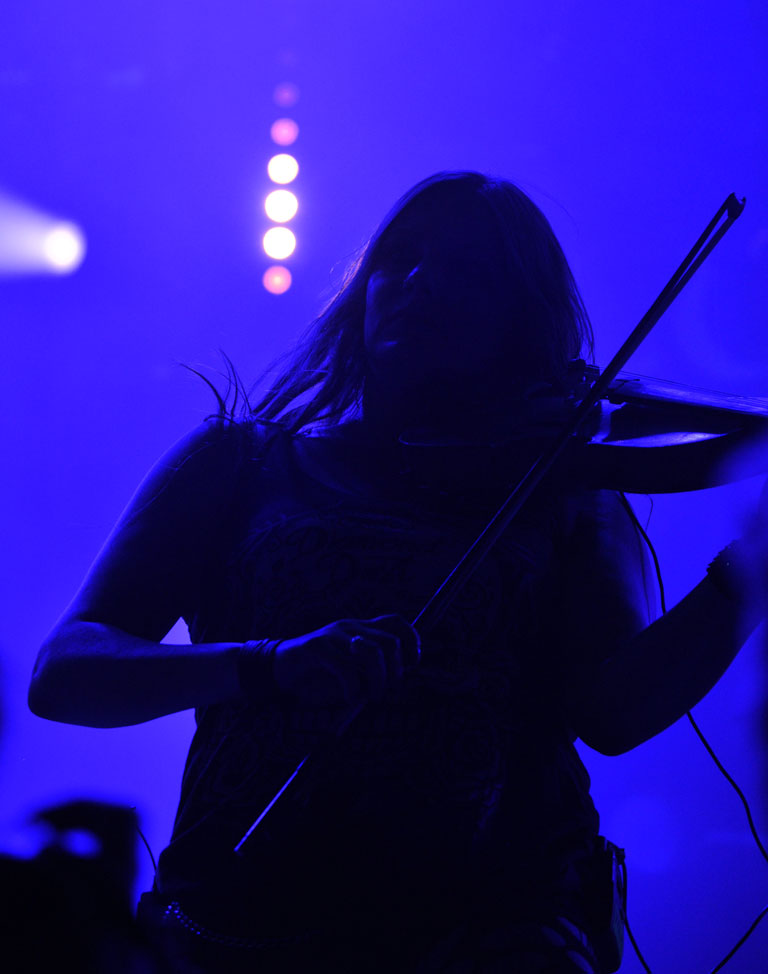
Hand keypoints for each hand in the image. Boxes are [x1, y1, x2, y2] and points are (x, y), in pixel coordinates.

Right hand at [272, 614, 420, 707]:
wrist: (279, 670)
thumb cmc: (318, 674)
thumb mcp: (350, 669)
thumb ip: (370, 670)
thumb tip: (397, 681)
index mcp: (360, 628)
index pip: (396, 622)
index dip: (412, 641)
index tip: (412, 665)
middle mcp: (350, 627)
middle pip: (390, 642)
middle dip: (395, 671)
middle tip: (386, 690)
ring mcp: (333, 635)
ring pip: (371, 653)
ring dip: (377, 680)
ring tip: (371, 695)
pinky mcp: (316, 647)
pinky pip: (346, 668)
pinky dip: (353, 688)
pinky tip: (350, 697)